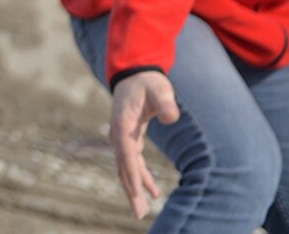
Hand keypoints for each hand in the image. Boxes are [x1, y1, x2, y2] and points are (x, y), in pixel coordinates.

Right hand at [109, 71, 179, 219]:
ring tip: (142, 211)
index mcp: (123, 123)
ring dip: (134, 189)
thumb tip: (170, 118)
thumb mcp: (158, 88)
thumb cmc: (148, 82)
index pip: (127, 152)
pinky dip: (141, 177)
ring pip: (126, 168)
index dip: (132, 173)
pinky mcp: (129, 139)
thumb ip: (165, 102)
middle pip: (123, 166)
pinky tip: (153, 192)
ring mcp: (122, 137)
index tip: (138, 192)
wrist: (135, 74)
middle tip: (138, 213)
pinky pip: (133, 163)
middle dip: (131, 190)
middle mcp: (119, 133)